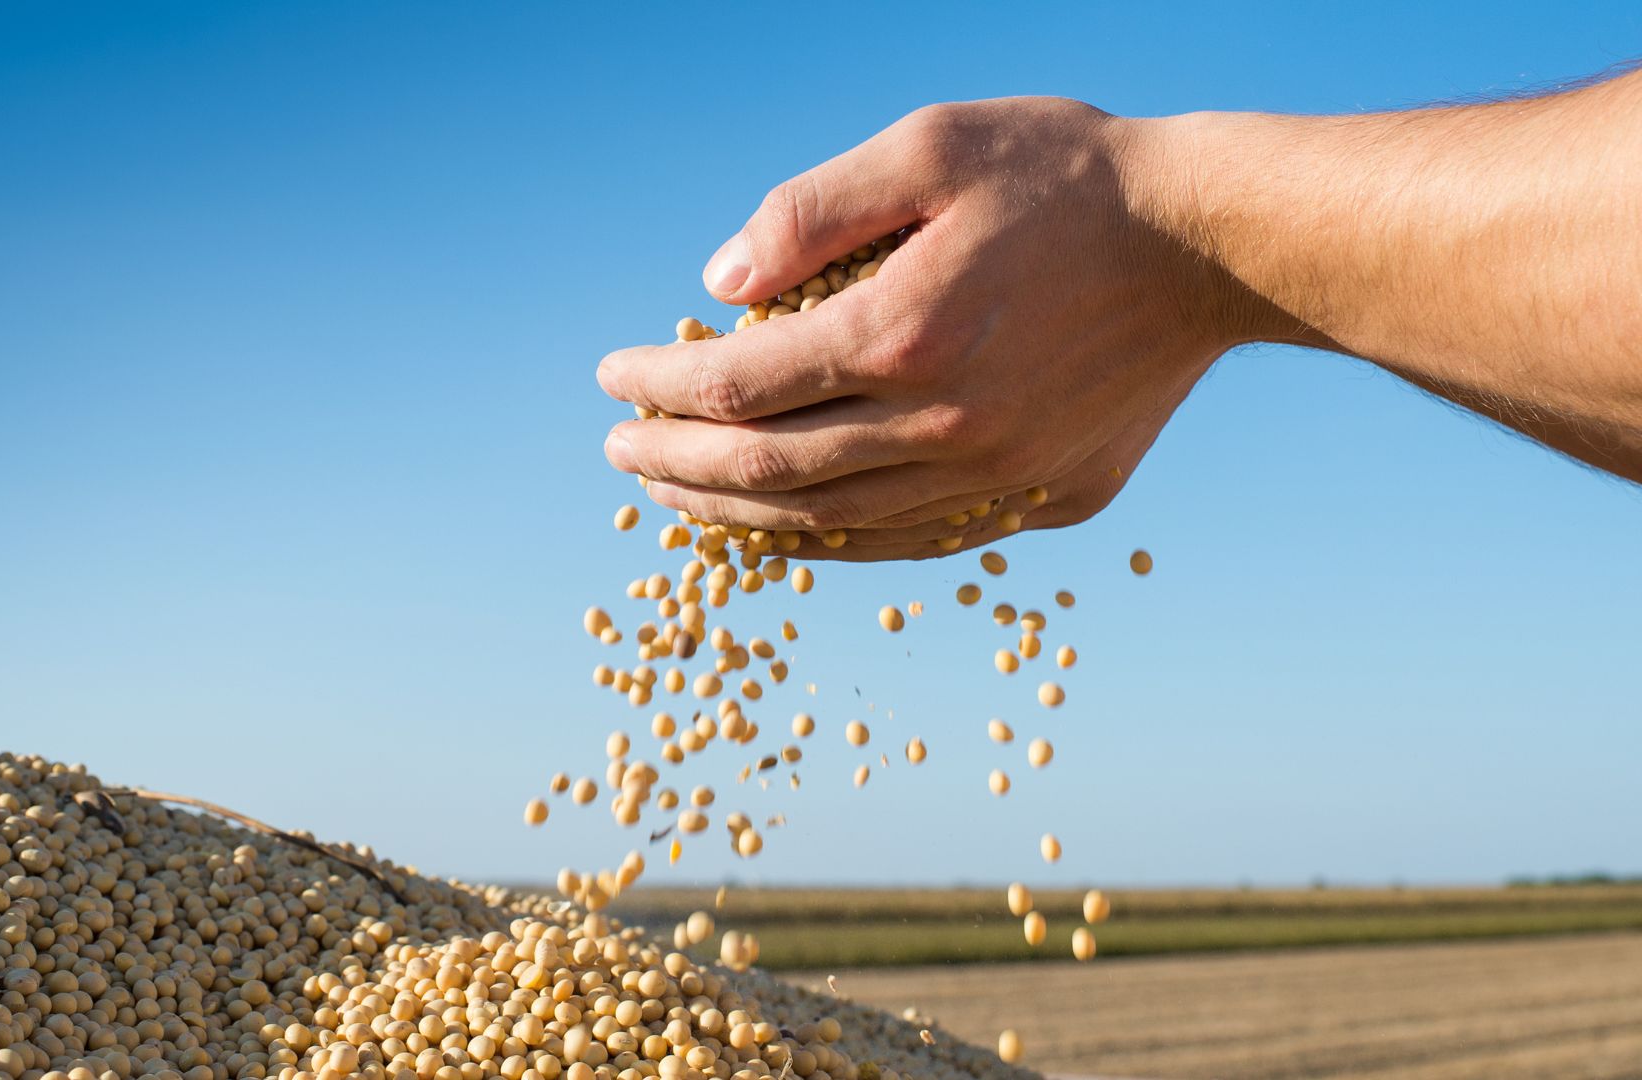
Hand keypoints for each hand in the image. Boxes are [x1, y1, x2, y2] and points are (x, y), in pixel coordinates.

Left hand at [596, 98, 1300, 559]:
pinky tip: (786, 529)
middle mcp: (939, 426)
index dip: (656, 385)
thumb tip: (715, 286)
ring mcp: (993, 477)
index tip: (611, 378)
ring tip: (677, 496)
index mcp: (898, 335)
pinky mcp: (1041, 502)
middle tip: (620, 452)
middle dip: (672, 464)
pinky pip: (906, 545)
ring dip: (733, 514)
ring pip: (827, 524)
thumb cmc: (1067, 178)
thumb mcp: (929, 146)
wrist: (1212, 242)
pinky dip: (828, 543)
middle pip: (764, 470)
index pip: (733, 386)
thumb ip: (809, 213)